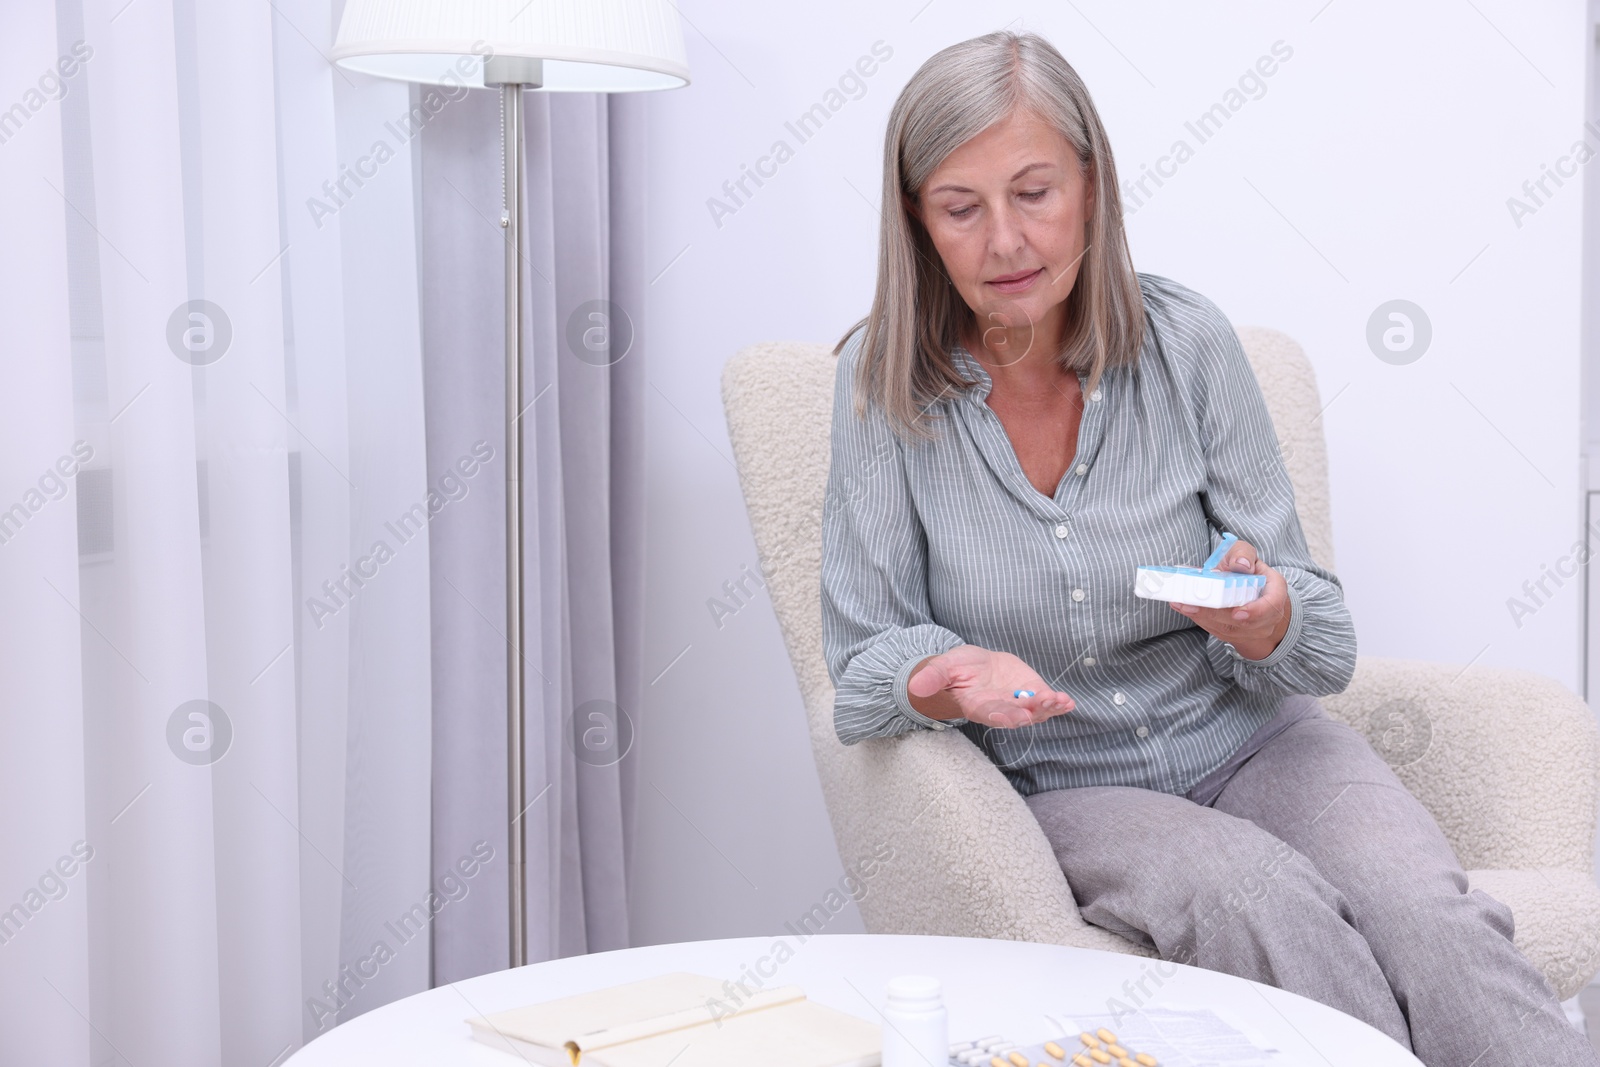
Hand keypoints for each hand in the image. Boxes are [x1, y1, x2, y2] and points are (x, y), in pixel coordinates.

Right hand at [907, 644, 1074, 728]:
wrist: (972, 668)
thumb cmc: (954, 670)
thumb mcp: (942, 668)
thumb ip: (933, 677)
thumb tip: (915, 686)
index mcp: (979, 706)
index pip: (992, 714)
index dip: (1006, 716)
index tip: (1019, 717)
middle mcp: (1001, 709)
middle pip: (1018, 715)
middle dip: (1033, 710)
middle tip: (1046, 702)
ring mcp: (1018, 703)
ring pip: (1036, 711)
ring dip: (1049, 708)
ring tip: (1061, 701)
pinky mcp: (1030, 693)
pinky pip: (1045, 702)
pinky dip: (1057, 703)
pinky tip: (1067, 702)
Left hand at [1168, 538, 1291, 659]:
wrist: (1248, 591)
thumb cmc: (1246, 570)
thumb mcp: (1246, 554)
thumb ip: (1242, 553)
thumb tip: (1241, 564)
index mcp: (1274, 591)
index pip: (1272, 605)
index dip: (1256, 611)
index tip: (1237, 612)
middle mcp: (1267, 615)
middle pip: (1244, 622)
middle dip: (1216, 614)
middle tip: (1192, 604)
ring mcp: (1252, 630)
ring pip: (1228, 629)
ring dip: (1203, 617)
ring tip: (1182, 604)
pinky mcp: (1235, 635)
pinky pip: (1217, 631)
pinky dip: (1199, 619)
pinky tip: (1183, 608)